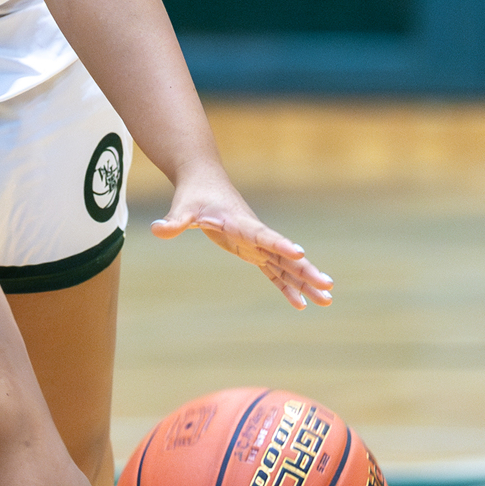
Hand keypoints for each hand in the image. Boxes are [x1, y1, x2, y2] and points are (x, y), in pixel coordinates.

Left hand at [152, 172, 332, 308]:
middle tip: (328, 286)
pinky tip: (300, 304)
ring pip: (286, 266)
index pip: (264, 235)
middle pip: (284, 255)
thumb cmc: (194, 195)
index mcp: (240, 223)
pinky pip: (274, 272)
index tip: (300, 253)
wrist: (204, 182)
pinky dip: (287, 287)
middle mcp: (254, 234)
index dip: (281, 245)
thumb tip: (157, 230)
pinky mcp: (252, 251)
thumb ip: (174, 221)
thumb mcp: (182, 208)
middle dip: (306, 271)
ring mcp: (256, 244)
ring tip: (327, 301)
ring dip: (305, 283)